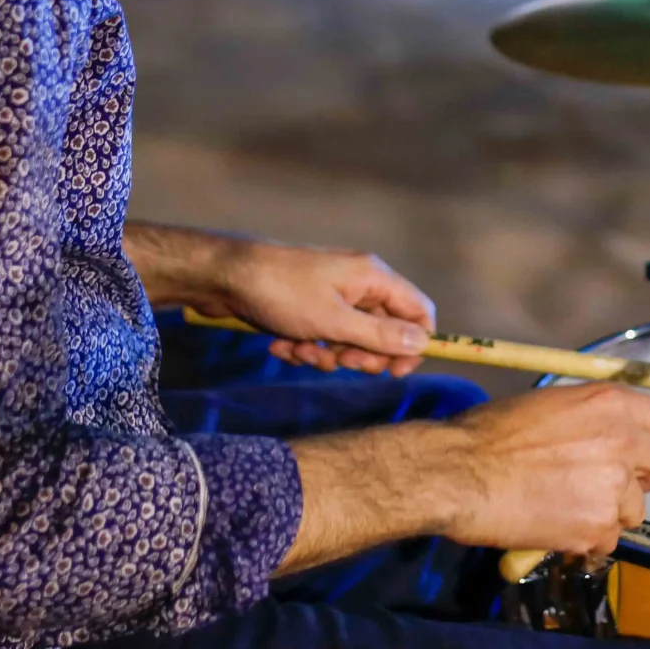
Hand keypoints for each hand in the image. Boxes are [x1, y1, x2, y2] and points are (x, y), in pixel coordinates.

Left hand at [215, 240, 435, 376]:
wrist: (226, 277)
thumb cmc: (283, 293)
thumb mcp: (334, 320)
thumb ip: (380, 335)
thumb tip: (423, 343)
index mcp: (373, 278)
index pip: (418, 310)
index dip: (414, 343)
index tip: (394, 371)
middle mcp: (358, 285)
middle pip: (385, 330)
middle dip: (362, 354)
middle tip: (340, 359)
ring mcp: (332, 297)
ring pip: (350, 340)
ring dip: (328, 354)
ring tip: (301, 349)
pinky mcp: (308, 309)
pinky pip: (323, 338)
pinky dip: (307, 347)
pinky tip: (283, 345)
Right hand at [434, 384, 649, 556]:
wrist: (458, 473)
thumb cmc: (491, 433)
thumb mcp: (551, 404)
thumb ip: (595, 419)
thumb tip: (616, 434)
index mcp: (609, 403)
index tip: (647, 456)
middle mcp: (622, 441)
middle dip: (649, 480)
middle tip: (617, 486)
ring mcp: (612, 487)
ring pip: (635, 510)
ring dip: (608, 513)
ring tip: (566, 505)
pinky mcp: (596, 526)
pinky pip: (606, 540)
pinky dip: (584, 539)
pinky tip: (554, 524)